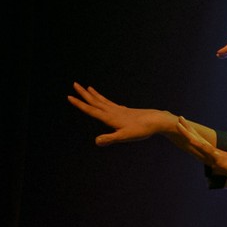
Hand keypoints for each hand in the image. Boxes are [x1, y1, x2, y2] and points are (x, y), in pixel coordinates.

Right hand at [67, 83, 181, 145]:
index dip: (79, 104)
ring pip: (103, 101)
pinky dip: (105, 100)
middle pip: (95, 101)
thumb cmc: (141, 130)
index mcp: (110, 117)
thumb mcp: (125, 137)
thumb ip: (110, 139)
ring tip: (88, 88)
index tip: (69, 96)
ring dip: (94, 95)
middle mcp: (113, 111)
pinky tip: (106, 102)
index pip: (91, 110)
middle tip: (75, 84)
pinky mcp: (126, 111)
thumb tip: (96, 141)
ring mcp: (120, 110)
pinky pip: (112, 104)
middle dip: (84, 94)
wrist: (157, 121)